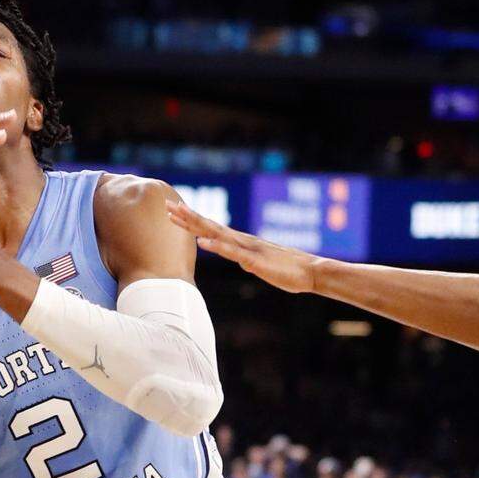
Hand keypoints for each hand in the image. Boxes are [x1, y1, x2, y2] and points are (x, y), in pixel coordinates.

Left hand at [166, 199, 317, 293]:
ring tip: (178, 215)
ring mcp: (247, 249)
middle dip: (187, 216)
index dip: (192, 220)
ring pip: (216, 234)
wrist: (311, 272)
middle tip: (167, 205)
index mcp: (241, 242)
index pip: (212, 228)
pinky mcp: (254, 261)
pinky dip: (216, 247)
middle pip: (209, 226)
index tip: (174, 211)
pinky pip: (232, 253)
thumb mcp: (259, 265)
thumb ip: (247, 259)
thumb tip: (239, 259)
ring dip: (196, 225)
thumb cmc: (287, 270)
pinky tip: (201, 243)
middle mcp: (242, 241)